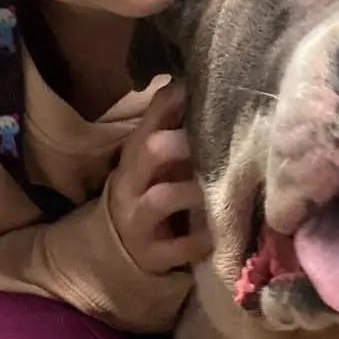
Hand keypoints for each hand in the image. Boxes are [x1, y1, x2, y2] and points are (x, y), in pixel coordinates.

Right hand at [106, 82, 211, 274]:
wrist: (117, 250)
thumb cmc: (147, 192)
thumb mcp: (152, 160)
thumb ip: (173, 127)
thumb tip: (198, 83)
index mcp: (135, 154)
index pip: (151, 117)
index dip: (175, 101)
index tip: (204, 92)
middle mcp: (132, 183)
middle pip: (151, 150)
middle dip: (184, 142)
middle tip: (219, 142)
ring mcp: (139, 220)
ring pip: (162, 198)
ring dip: (193, 191)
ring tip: (221, 191)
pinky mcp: (152, 255)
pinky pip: (178, 248)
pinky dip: (201, 241)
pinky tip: (220, 234)